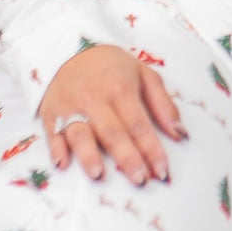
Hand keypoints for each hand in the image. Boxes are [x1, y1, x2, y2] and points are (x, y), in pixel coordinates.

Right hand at [39, 47, 183, 185]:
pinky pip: (52, 133)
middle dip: (127, 158)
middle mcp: (95, 98)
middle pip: (113, 133)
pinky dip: (56, 149)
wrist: (72, 49)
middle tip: (140, 181)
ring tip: (99, 175)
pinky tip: (63, 164)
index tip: (161, 171)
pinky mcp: (51, 114)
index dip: (151, 149)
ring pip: (80, 134)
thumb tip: (180, 134)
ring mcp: (70, 107)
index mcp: (120, 88)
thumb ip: (164, 105)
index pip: (139, 124)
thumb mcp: (145, 75)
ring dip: (89, 155)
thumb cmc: (113, 67)